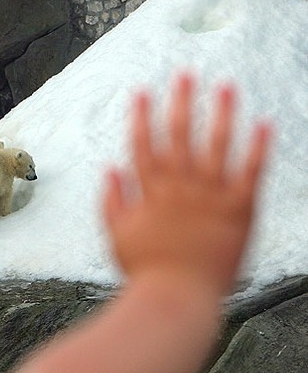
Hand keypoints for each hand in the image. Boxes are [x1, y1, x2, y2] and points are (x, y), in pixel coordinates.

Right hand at [103, 73, 270, 294]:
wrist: (177, 299)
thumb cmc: (145, 270)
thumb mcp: (117, 234)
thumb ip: (112, 199)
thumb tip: (109, 168)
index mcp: (150, 191)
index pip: (143, 144)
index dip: (142, 116)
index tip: (142, 91)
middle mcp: (180, 187)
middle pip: (179, 136)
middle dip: (181, 102)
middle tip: (186, 73)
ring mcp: (210, 197)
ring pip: (216, 146)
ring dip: (220, 113)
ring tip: (226, 86)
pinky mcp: (239, 210)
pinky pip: (250, 173)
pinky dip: (257, 148)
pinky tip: (263, 123)